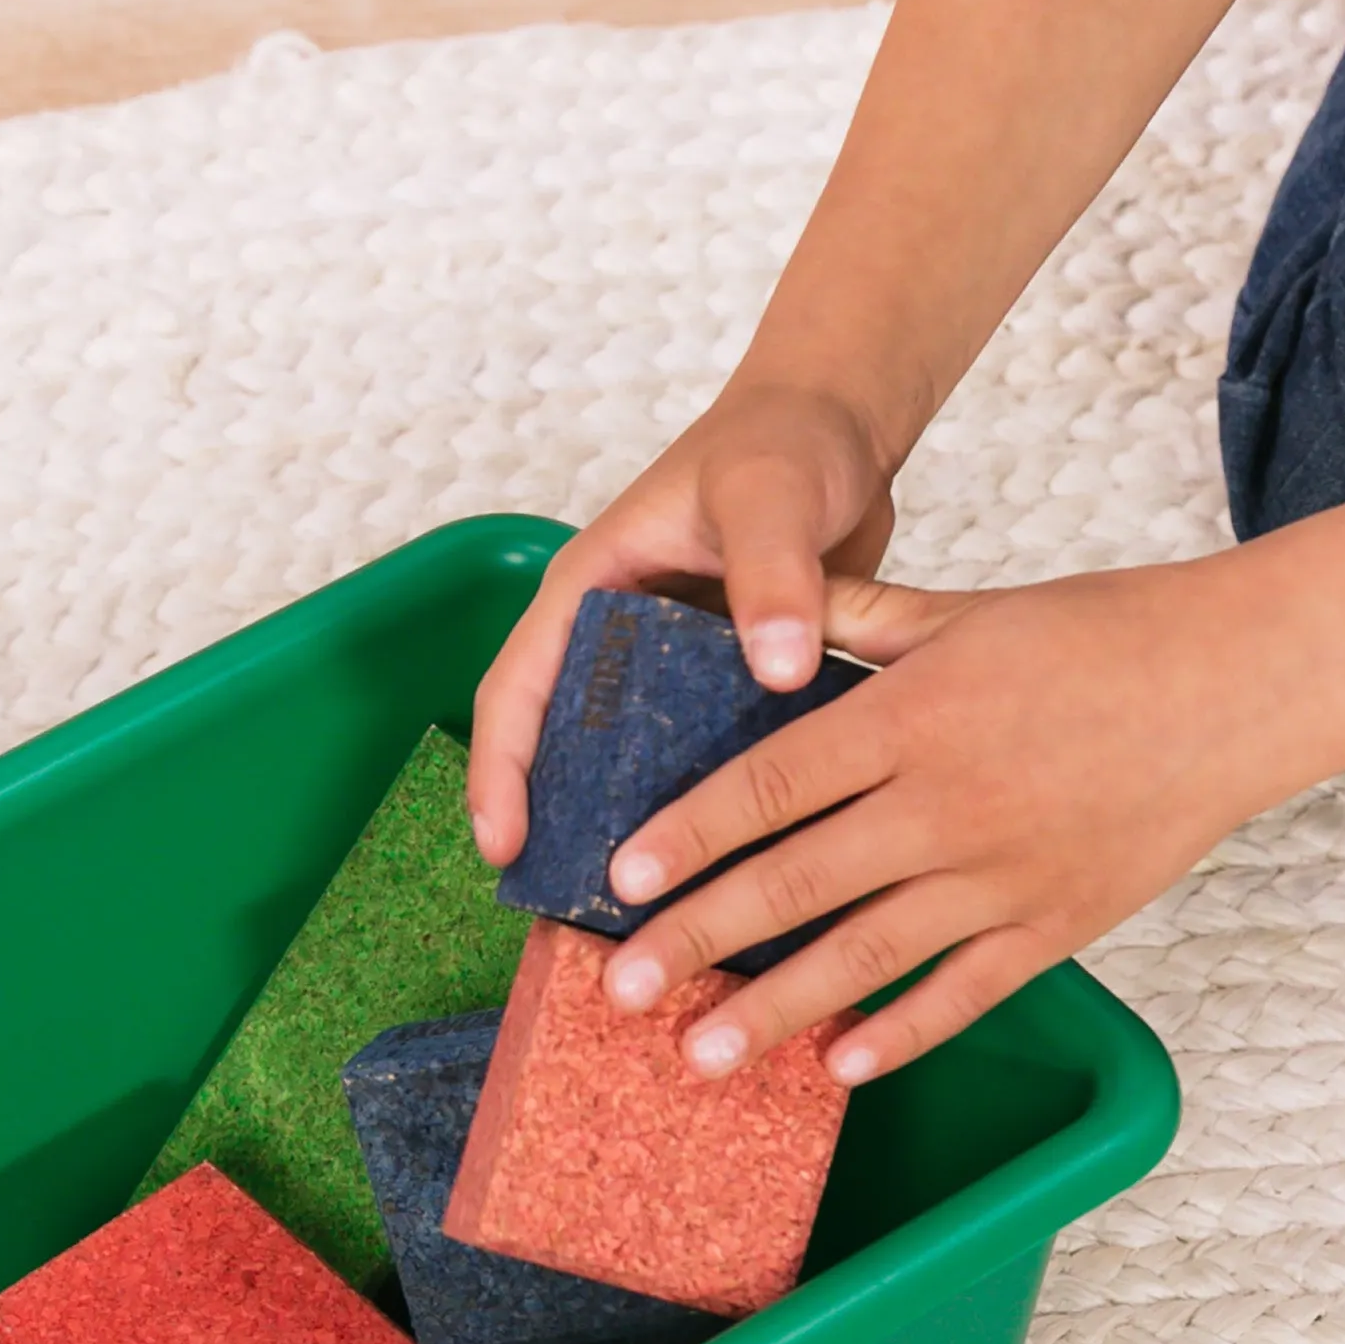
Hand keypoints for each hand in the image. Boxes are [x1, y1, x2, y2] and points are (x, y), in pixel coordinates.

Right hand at [468, 379, 901, 867]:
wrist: (843, 426)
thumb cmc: (785, 440)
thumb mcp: (769, 496)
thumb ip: (772, 573)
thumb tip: (776, 668)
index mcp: (593, 588)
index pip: (519, 689)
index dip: (501, 772)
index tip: (505, 847)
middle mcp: (623, 636)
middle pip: (568, 744)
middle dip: (563, 826)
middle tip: (574, 912)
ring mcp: (677, 667)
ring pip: (640, 763)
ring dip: (640, 831)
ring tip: (654, 917)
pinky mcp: (734, 686)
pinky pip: (711, 761)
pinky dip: (715, 813)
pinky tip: (744, 875)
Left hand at [593, 554, 1320, 1083]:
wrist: (1238, 687)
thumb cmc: (1099, 634)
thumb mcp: (963, 608)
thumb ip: (856, 618)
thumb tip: (760, 620)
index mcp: (913, 716)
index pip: (770, 785)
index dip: (689, 834)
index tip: (618, 877)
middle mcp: (946, 804)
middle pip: (795, 883)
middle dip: (697, 941)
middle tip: (619, 988)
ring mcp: (1002, 876)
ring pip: (864, 959)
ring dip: (774, 1012)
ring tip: (701, 1055)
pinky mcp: (1055, 925)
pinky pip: (961, 994)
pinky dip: (898, 1034)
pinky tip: (839, 1065)